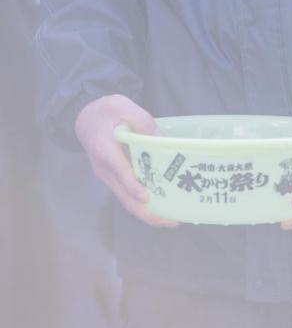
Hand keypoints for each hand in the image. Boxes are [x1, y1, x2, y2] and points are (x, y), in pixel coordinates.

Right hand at [74, 94, 177, 227]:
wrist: (83, 117)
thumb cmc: (103, 111)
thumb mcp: (121, 105)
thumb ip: (141, 120)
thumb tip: (160, 139)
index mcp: (105, 151)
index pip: (120, 171)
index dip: (133, 186)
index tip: (147, 197)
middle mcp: (105, 170)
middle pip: (125, 197)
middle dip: (147, 213)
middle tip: (171, 222)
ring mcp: (108, 177)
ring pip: (126, 201)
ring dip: (147, 213)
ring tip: (170, 220)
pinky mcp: (114, 178)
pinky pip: (127, 195)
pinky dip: (143, 205)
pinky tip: (161, 208)